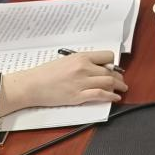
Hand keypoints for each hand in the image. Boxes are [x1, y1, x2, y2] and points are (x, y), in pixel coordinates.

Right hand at [0, 51, 126, 115]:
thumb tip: (96, 66)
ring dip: (118, 86)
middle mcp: (84, 68)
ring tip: (122, 89)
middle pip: (110, 71)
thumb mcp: (65, 60)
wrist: (31, 85)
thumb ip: (82, 62)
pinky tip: (115, 98)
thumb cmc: (45, 73)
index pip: (107, 56)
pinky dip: (111, 96)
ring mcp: (81, 83)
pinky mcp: (78, 96)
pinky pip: (100, 95)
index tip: (114, 68)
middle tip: (121, 81)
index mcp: (81, 57)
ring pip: (108, 82)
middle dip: (118, 77)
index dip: (113, 63)